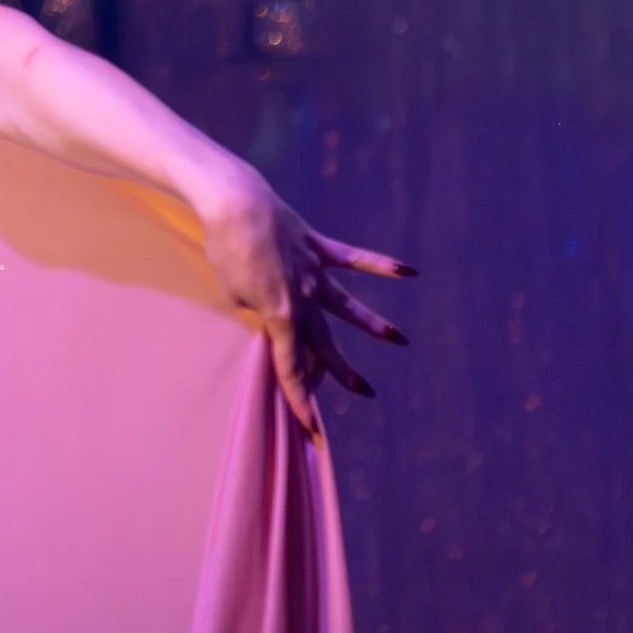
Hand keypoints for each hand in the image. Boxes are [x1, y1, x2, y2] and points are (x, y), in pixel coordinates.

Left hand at [197, 172, 412, 441]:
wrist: (234, 205)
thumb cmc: (224, 249)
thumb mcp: (232, 292)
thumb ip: (253, 308)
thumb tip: (269, 311)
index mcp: (280, 316)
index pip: (291, 367)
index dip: (301, 400)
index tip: (312, 428)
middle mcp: (304, 298)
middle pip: (323, 343)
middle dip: (340, 371)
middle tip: (364, 392)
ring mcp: (314, 272)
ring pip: (347, 306)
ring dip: (372, 323)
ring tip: (399, 340)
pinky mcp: (317, 246)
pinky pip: (353, 258)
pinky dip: (379, 264)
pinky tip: (408, 271)